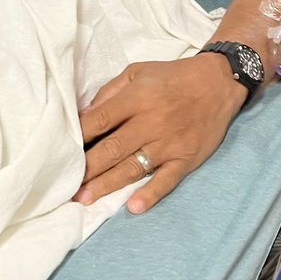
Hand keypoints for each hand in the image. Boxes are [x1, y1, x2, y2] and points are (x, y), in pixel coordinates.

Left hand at [74, 53, 246, 214]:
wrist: (219, 82)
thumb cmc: (173, 76)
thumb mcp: (137, 72)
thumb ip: (110, 92)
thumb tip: (85, 115)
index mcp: (136, 99)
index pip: (99, 120)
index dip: (79, 137)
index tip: (61, 151)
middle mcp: (150, 122)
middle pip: (112, 149)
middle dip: (87, 168)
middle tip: (65, 186)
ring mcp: (168, 143)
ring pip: (133, 168)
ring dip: (107, 185)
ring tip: (84, 199)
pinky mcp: (186, 158)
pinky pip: (166, 180)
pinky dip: (151, 194)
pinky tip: (133, 208)